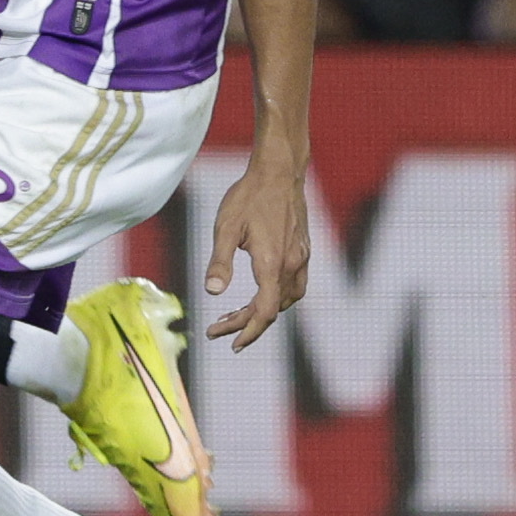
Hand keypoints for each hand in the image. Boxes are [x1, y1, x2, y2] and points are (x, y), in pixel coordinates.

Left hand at [198, 145, 308, 349]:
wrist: (278, 173)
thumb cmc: (248, 197)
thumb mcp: (225, 228)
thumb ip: (219, 262)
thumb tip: (212, 292)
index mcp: (272, 264)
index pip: (263, 312)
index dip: (247, 331)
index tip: (229, 341)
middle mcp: (292, 265)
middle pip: (272, 309)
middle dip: (246, 324)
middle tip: (218, 329)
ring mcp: (301, 258)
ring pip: (286, 300)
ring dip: (263, 313)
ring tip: (236, 316)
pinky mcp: (303, 251)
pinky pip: (295, 286)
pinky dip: (277, 298)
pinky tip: (261, 294)